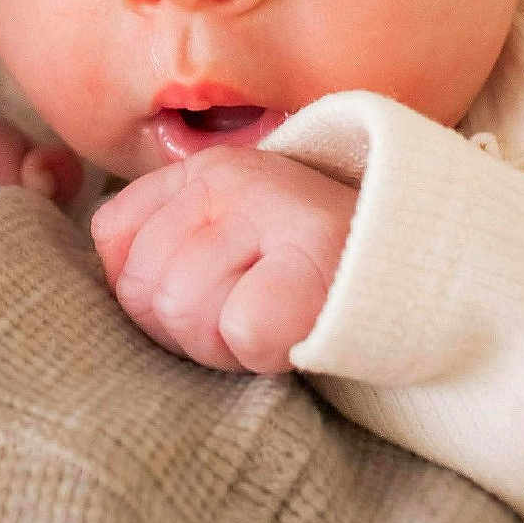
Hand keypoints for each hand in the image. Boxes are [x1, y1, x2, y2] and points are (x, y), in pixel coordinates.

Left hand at [90, 147, 355, 372]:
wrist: (413, 275)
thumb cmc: (304, 274)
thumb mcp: (225, 237)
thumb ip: (156, 238)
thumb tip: (111, 271)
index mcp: (204, 171)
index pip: (112, 236)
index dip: (145, 288)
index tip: (205, 291)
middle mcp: (232, 180)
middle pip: (141, 287)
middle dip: (182, 327)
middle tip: (242, 315)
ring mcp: (272, 211)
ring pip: (183, 311)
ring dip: (221, 344)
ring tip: (268, 321)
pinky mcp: (311, 261)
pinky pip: (239, 331)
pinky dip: (260, 351)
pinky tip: (291, 332)